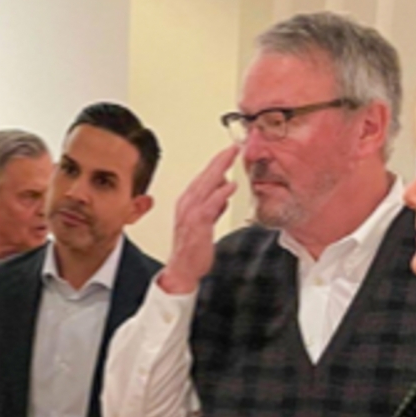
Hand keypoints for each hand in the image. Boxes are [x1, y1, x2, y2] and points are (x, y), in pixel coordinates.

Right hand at [158, 145, 239, 294]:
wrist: (182, 270)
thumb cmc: (192, 249)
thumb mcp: (204, 223)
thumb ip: (213, 207)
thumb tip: (223, 193)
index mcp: (188, 202)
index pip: (204, 177)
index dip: (217, 163)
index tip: (229, 151)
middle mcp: (187, 204)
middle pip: (205, 176)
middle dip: (220, 160)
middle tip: (233, 147)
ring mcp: (190, 213)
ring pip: (206, 185)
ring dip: (220, 168)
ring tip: (232, 155)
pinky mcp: (197, 224)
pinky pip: (210, 205)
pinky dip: (220, 193)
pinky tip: (230, 185)